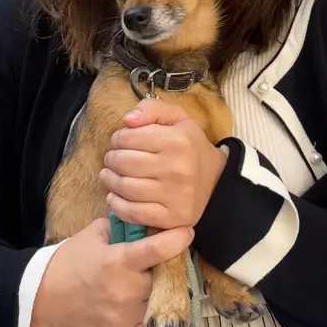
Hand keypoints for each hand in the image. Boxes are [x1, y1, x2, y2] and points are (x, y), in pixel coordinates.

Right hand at [29, 218, 193, 326]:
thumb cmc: (70, 261)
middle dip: (168, 269)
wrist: (46, 298)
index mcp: (117, 261)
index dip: (176, 240)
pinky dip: (156, 317)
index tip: (187, 232)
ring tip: (158, 285)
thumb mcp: (93, 234)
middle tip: (166, 263)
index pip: (156, 250)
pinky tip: (148, 306)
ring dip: (163, 294)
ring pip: (162, 304)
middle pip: (164, 279)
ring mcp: (125, 318)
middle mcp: (125, 291)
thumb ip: (121, 228)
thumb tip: (145, 224)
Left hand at [100, 97, 226, 229]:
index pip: (128, 138)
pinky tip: (115, 196)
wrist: (217, 182)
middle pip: (123, 163)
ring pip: (125, 188)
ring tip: (109, 175)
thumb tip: (127, 120)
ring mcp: (175, 196)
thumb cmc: (190, 146)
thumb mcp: (178, 118)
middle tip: (112, 159)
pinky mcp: (171, 218)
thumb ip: (152, 108)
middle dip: (111, 159)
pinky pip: (133, 213)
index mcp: (178, 141)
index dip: (117, 139)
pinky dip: (117, 204)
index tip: (120, 142)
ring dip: (109, 180)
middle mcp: (177, 169)